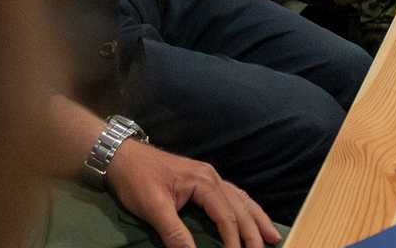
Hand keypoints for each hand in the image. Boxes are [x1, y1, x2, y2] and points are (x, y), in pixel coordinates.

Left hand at [106, 141, 279, 247]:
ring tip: (272, 234)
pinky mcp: (203, 180)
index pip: (226, 216)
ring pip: (241, 199)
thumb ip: (175, 233)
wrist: (123, 157)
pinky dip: (245, 208)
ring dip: (256, 218)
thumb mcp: (153, 208)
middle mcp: (213, 177)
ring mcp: (210, 177)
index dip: (234, 239)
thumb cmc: (137, 181)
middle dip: (254, 230)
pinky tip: (250, 215)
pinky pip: (232, 195)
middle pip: (240, 207)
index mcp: (204, 182)